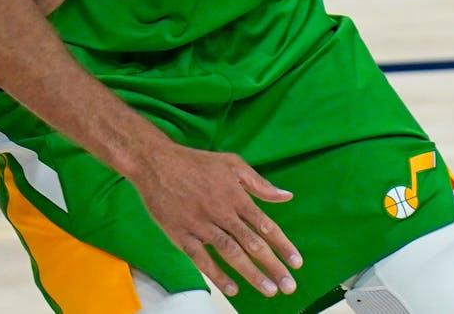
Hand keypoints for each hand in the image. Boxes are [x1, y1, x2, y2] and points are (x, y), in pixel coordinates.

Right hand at [130, 142, 300, 299]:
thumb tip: (286, 196)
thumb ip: (259, 184)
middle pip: (252, 243)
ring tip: (268, 290)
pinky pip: (201, 258)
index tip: (297, 263)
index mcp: (236, 196)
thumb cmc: (196, 162)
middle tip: (289, 286)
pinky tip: (232, 288)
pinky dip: (216, 274)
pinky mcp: (181, 234)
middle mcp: (221, 212)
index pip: (265, 225)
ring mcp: (201, 224)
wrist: (156, 163)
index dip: (283, 245)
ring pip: (230, 252)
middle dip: (273, 266)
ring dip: (251, 273)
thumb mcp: (232, 164)